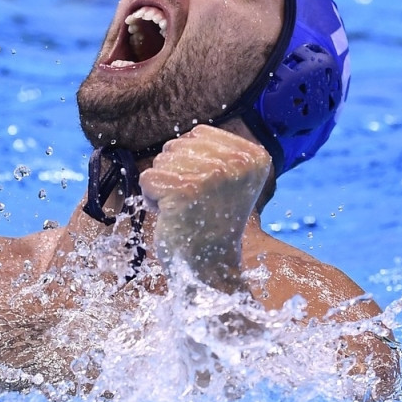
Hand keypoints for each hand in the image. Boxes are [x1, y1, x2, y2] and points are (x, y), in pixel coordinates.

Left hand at [140, 125, 270, 291]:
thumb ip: (212, 152)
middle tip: (194, 204)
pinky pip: (147, 180)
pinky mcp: (185, 191)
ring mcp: (212, 175)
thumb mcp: (227, 179)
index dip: (189, 161)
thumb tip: (184, 134)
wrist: (210, 268)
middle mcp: (238, 163)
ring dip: (163, 187)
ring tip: (185, 210)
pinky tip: (172, 216)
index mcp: (254, 156)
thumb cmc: (210, 222)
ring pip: (160, 161)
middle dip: (174, 174)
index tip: (207, 191)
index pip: (197, 133)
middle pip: (176, 145)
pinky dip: (152, 199)